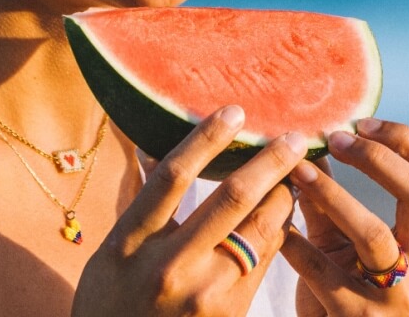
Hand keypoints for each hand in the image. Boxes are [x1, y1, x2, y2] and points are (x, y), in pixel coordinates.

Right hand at [72, 106, 309, 315]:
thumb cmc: (112, 302)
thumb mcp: (113, 251)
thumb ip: (143, 203)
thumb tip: (157, 145)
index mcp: (131, 243)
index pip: (173, 177)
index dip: (207, 138)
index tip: (235, 112)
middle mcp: (170, 267)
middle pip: (232, 200)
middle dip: (270, 162)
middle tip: (295, 137)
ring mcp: (205, 295)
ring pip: (260, 231)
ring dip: (283, 197)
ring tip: (296, 172)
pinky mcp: (232, 312)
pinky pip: (265, 261)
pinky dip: (277, 230)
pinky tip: (284, 212)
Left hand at [280, 118, 408, 316]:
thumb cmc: (335, 283)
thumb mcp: (337, 233)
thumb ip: (328, 192)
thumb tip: (307, 137)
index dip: (404, 140)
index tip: (361, 122)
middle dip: (378, 160)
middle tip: (336, 139)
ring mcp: (395, 294)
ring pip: (375, 235)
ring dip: (334, 196)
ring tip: (298, 172)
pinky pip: (328, 275)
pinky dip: (298, 246)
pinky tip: (276, 227)